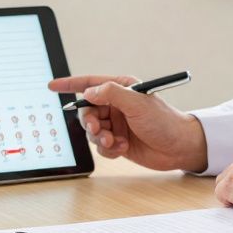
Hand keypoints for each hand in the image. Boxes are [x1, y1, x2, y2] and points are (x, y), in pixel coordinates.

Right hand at [47, 74, 208, 172]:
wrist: (180, 148)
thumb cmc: (164, 121)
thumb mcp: (138, 103)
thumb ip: (112, 94)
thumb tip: (89, 92)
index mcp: (121, 88)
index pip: (90, 83)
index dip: (70, 84)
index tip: (52, 86)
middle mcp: (117, 105)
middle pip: (87, 110)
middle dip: (89, 121)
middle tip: (96, 128)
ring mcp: (117, 124)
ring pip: (92, 130)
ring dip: (99, 137)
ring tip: (114, 142)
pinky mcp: (119, 142)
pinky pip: (101, 146)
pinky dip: (109, 149)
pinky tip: (124, 149)